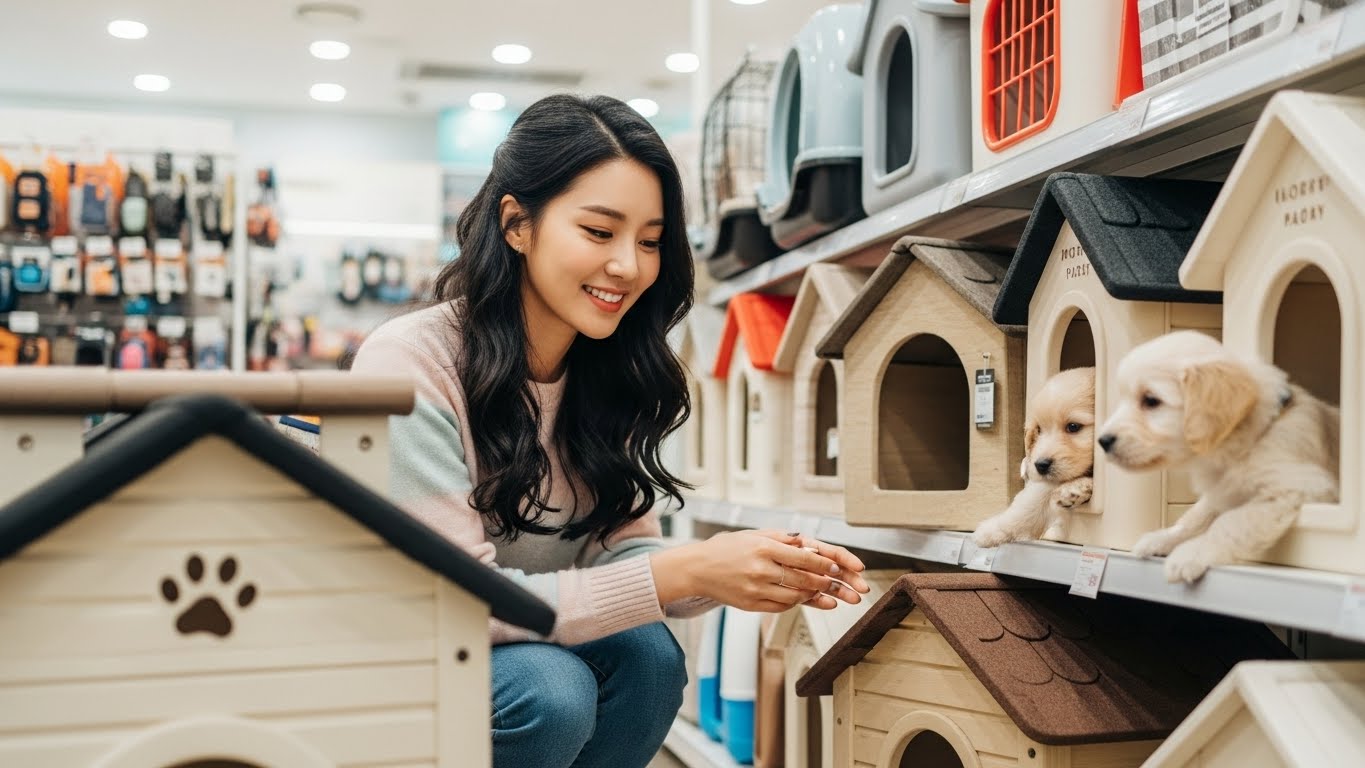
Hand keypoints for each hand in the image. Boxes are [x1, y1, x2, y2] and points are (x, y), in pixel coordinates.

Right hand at [650, 529, 869, 612]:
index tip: (836, 567)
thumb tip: (810, 544)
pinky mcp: (752, 605)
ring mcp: (756, 590)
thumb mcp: (755, 535)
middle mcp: (761, 569)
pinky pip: (782, 607)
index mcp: (764, 548)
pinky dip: (796, 603)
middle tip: (841, 586)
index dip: (824, 564)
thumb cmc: (728, 548)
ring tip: (824, 592)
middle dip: (827, 584)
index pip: (804, 558)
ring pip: (796, 596)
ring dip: (814, 595)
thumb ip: (783, 540)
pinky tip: (804, 598)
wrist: (698, 568)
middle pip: (804, 580)